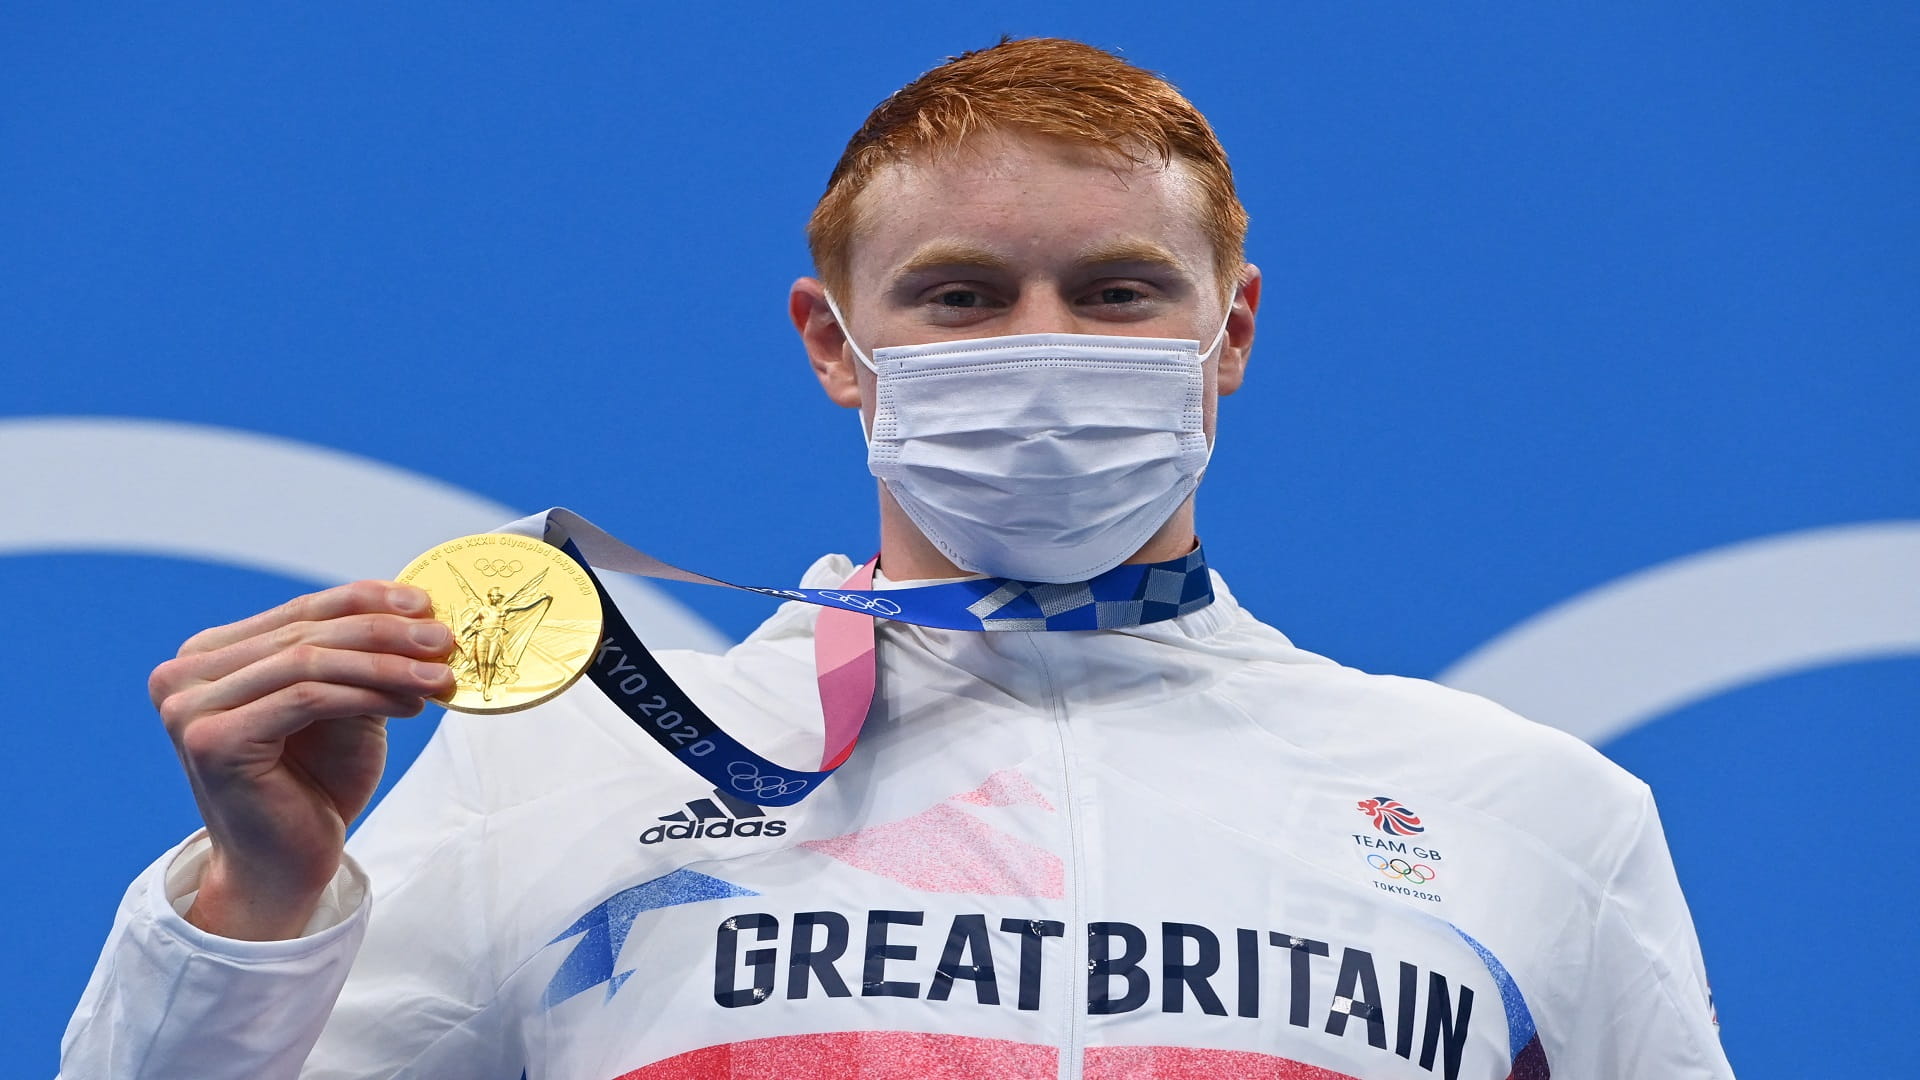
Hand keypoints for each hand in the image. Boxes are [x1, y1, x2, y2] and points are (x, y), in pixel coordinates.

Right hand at [148, 581, 455, 939]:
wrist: (283, 867)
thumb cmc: (313, 786)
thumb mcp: (342, 706)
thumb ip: (358, 658)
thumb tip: (417, 612)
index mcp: (209, 656)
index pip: (301, 610)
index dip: (368, 600)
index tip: (427, 604)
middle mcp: (185, 674)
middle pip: (307, 632)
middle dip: (387, 632)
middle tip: (446, 640)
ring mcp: (189, 708)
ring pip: (310, 662)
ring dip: (386, 665)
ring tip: (440, 676)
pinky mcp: (212, 741)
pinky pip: (307, 699)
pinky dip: (367, 695)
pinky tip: (411, 705)